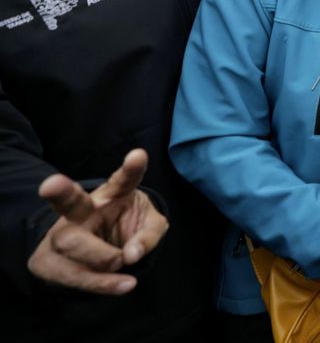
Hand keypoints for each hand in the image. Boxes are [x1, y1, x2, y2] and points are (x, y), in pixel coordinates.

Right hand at [27, 149, 168, 294]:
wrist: (99, 257)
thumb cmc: (126, 230)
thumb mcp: (148, 226)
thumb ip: (150, 235)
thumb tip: (132, 254)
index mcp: (113, 194)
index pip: (122, 180)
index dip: (131, 169)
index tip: (138, 155)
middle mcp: (83, 209)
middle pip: (70, 202)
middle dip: (61, 193)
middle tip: (51, 185)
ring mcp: (62, 234)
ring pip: (72, 243)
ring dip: (101, 259)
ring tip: (122, 264)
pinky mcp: (49, 260)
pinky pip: (71, 274)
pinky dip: (100, 283)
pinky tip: (121, 284)